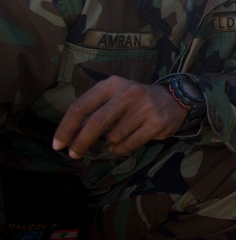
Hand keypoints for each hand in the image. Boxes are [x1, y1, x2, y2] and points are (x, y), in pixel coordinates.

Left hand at [52, 76, 186, 157]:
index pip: (81, 106)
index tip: (58, 144)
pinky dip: (121, 148)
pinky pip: (128, 144)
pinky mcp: (156, 123)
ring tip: (119, 135)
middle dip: (81, 142)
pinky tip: (126, 142)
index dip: (66, 127)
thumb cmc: (134, 100)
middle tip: (73, 155)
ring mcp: (144, 108)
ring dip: (111, 142)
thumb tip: (69, 135)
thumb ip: (92, 111)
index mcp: (112, 84)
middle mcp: (128, 93)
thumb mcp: (113, 96)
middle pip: (96, 123)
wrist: (174, 98)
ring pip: (114, 136)